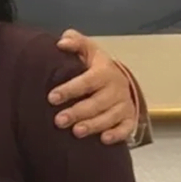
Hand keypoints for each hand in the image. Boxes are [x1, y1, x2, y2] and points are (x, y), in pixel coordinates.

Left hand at [49, 29, 136, 144]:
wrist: (119, 79)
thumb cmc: (96, 65)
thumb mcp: (87, 49)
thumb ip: (74, 42)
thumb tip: (61, 43)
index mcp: (104, 71)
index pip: (86, 81)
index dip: (69, 90)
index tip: (52, 98)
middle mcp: (116, 89)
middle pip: (96, 103)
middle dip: (77, 112)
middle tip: (59, 121)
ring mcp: (124, 105)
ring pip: (109, 117)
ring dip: (93, 125)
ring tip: (76, 132)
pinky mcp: (129, 118)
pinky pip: (126, 128)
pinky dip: (117, 135)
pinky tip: (104, 140)